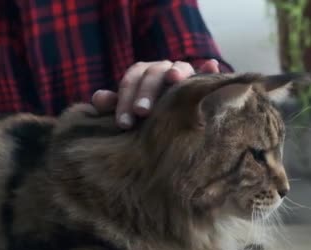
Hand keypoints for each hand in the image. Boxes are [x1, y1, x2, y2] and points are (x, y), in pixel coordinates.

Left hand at [92, 59, 220, 128]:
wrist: (166, 115)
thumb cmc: (144, 114)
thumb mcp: (128, 110)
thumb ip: (113, 104)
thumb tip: (97, 98)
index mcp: (142, 73)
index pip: (131, 80)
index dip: (125, 100)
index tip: (123, 123)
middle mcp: (161, 69)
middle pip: (153, 73)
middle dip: (146, 92)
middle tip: (141, 112)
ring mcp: (182, 73)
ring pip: (179, 67)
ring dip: (177, 72)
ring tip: (175, 80)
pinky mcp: (201, 81)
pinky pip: (206, 72)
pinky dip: (209, 69)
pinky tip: (212, 66)